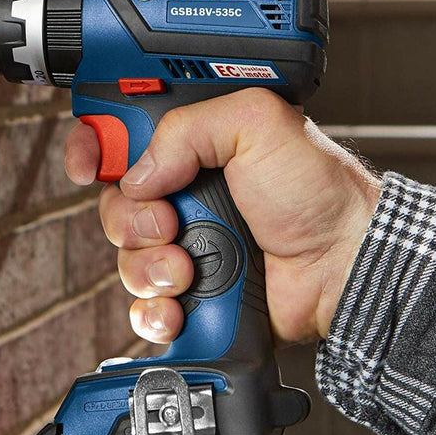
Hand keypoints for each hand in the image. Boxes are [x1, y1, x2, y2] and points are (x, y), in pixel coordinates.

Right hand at [64, 88, 381, 345]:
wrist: (345, 267)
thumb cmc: (320, 194)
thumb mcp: (257, 124)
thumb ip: (188, 128)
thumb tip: (138, 173)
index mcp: (197, 147)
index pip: (122, 141)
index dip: (96, 151)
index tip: (89, 167)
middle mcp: (188, 195)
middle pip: (115, 205)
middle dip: (131, 219)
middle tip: (170, 223)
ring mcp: (189, 247)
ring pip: (126, 259)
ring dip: (149, 267)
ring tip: (189, 269)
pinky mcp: (194, 296)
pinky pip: (145, 307)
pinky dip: (154, 310)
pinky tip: (179, 307)